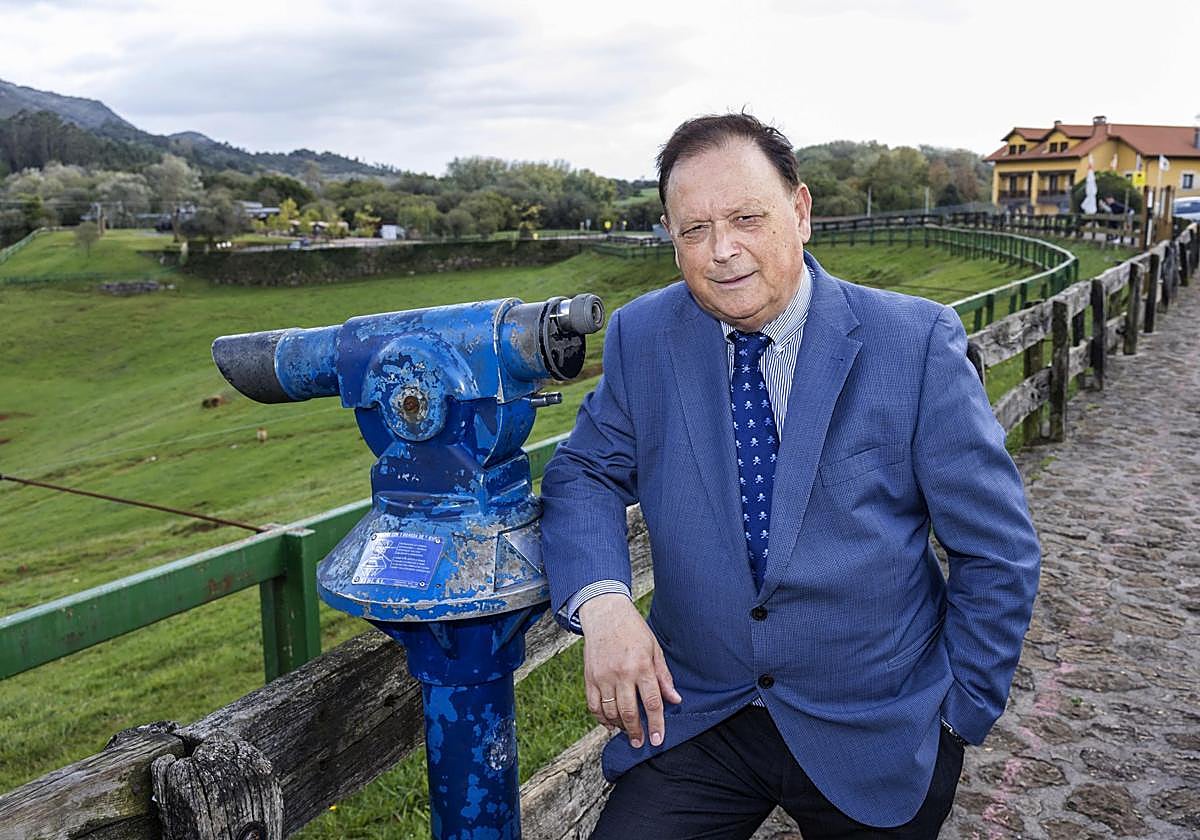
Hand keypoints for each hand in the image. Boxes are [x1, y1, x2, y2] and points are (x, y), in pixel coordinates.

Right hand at [578, 593, 681, 747]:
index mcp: (641, 666)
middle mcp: (621, 673)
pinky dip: (601, 718)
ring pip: (610, 712)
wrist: (605, 614)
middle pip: (629, 712)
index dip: (656, 724)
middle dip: (636, 732)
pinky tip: (609, 723)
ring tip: (628, 732)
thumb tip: (675, 700)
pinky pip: (593, 705)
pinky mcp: (589, 677)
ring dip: (620, 726)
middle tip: (640, 743)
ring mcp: (603, 676)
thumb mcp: (654, 649)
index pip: (651, 702)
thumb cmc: (633, 630)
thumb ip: (663, 677)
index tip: (657, 739)